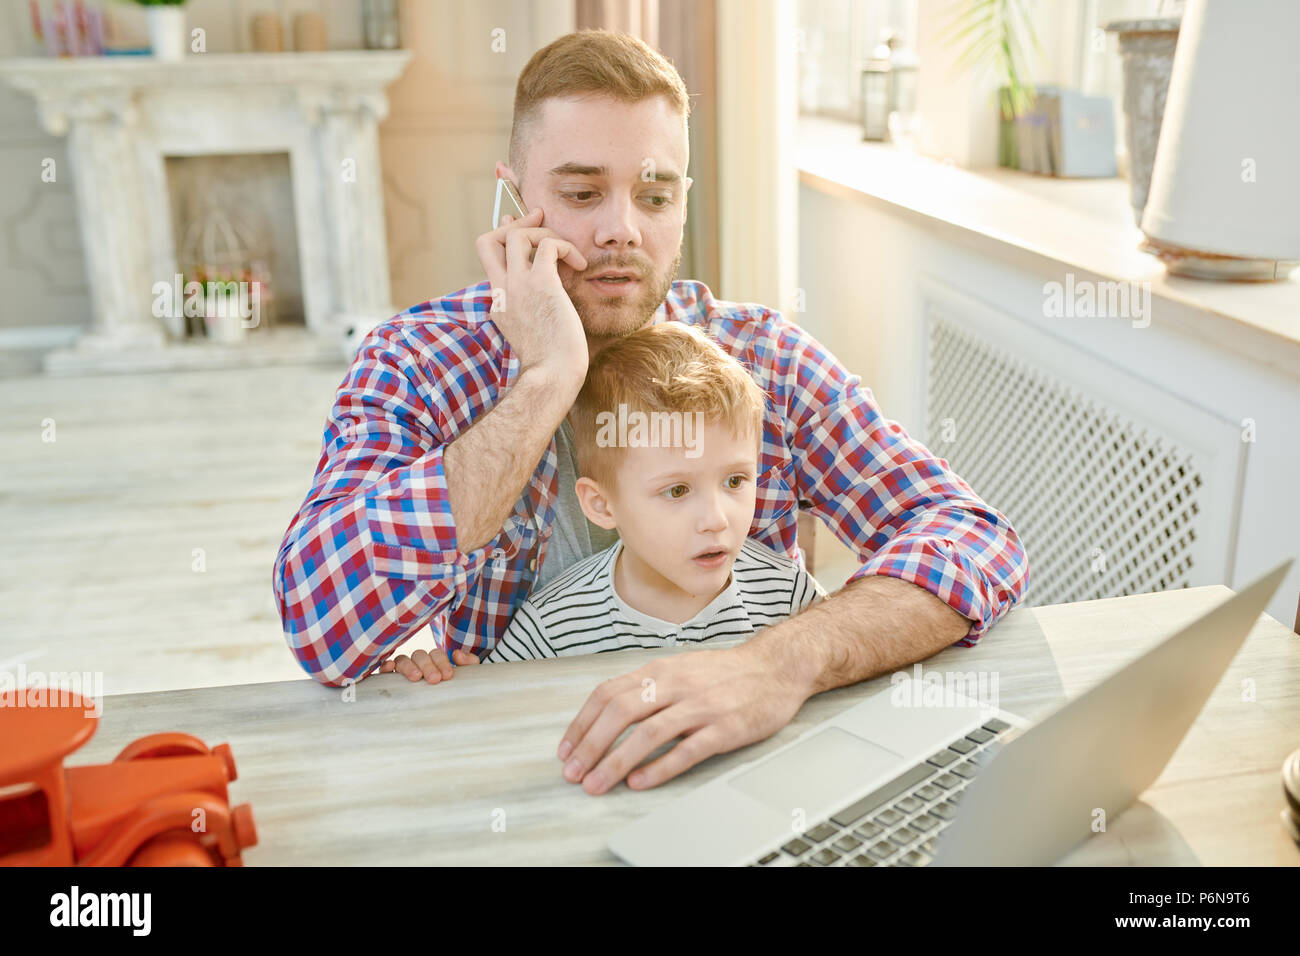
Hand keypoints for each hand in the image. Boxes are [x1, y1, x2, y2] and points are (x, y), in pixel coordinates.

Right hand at [379, 648, 480, 683]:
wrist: (451, 713)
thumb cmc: (453, 691)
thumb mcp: (465, 677)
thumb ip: (468, 663)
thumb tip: (457, 655)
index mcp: (435, 660)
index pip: (436, 654)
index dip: (441, 662)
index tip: (448, 676)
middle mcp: (418, 663)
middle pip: (419, 655)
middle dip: (427, 665)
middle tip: (434, 679)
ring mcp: (403, 670)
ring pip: (403, 660)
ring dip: (409, 666)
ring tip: (416, 678)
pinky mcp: (390, 681)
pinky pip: (384, 669)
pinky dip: (386, 665)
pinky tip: (390, 668)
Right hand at [474, 205, 588, 386]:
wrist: (553, 375)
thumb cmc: (552, 362)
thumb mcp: (534, 333)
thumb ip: (534, 311)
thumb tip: (554, 296)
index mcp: (498, 304)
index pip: (491, 262)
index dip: (504, 241)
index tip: (518, 229)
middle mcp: (501, 291)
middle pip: (487, 241)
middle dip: (513, 224)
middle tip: (538, 218)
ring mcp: (517, 286)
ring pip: (514, 235)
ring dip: (541, 231)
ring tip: (564, 248)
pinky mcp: (541, 283)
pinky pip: (548, 245)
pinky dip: (565, 246)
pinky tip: (580, 264)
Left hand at [555, 642, 808, 794]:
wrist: (776, 667)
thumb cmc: (724, 673)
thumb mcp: (679, 670)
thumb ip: (646, 689)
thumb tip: (606, 715)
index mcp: (660, 671)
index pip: (607, 694)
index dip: (582, 724)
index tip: (567, 750)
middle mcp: (676, 685)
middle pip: (620, 713)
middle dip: (591, 746)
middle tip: (574, 774)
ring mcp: (700, 706)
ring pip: (648, 734)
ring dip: (616, 762)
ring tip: (597, 784)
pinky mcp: (724, 728)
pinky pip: (686, 750)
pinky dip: (659, 768)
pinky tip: (640, 782)